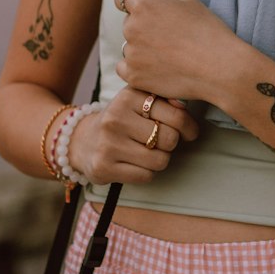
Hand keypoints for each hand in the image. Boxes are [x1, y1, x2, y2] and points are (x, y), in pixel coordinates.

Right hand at [65, 89, 199, 184]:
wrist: (84, 140)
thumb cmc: (122, 119)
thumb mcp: (139, 100)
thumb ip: (163, 99)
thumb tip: (184, 106)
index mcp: (128, 96)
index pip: (175, 115)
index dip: (188, 126)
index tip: (190, 131)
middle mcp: (116, 118)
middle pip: (169, 139)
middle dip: (172, 143)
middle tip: (164, 142)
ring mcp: (108, 144)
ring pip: (159, 160)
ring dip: (160, 159)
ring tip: (150, 152)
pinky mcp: (104, 168)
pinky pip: (145, 176)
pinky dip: (147, 173)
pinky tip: (136, 164)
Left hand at [114, 0, 242, 103]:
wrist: (220, 67)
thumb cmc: (205, 29)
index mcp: (143, 4)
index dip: (139, 5)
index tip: (156, 16)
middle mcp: (132, 27)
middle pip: (128, 23)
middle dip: (143, 27)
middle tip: (172, 36)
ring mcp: (131, 53)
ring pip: (129, 46)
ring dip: (142, 48)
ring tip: (171, 54)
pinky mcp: (133, 75)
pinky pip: (125, 68)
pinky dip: (138, 69)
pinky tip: (161, 68)